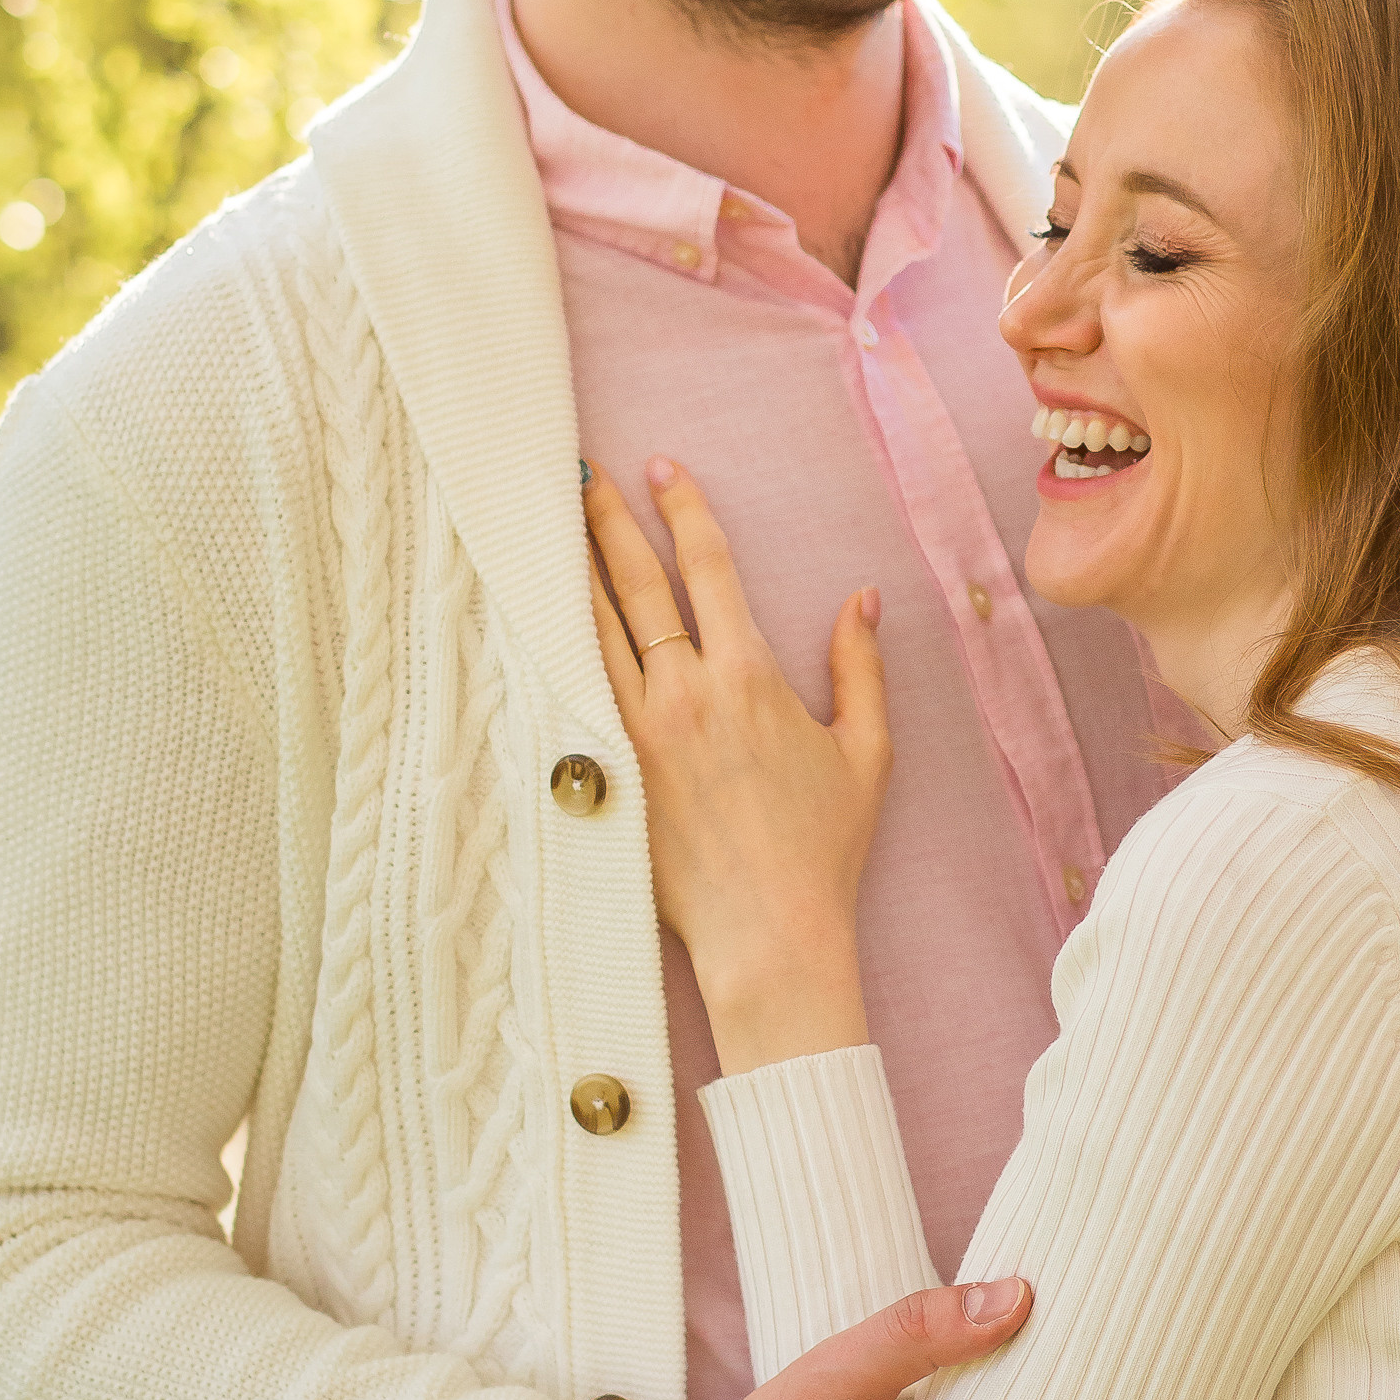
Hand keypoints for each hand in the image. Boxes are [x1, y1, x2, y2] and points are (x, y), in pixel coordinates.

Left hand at [586, 457, 890, 1072]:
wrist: (768, 932)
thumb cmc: (822, 848)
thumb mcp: (866, 751)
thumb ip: (861, 666)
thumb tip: (863, 596)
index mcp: (749, 678)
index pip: (707, 570)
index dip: (684, 510)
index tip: (662, 467)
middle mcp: (685, 695)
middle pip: (632, 587)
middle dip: (607, 521)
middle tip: (580, 472)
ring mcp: (638, 734)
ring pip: (590, 632)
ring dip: (569, 572)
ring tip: (544, 525)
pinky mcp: (610, 772)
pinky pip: (573, 691)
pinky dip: (553, 644)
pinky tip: (533, 616)